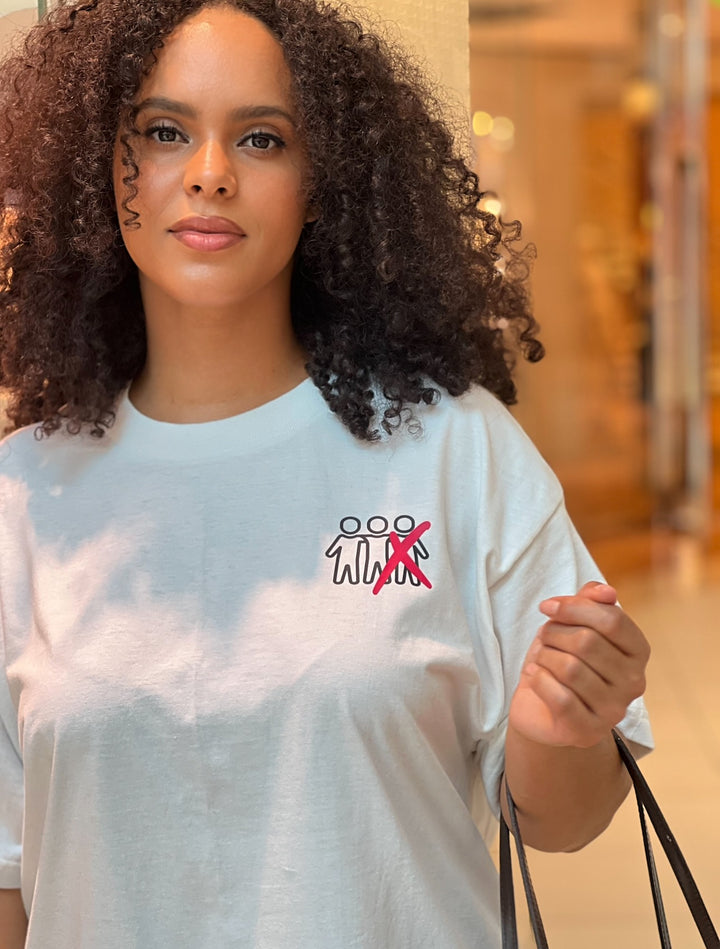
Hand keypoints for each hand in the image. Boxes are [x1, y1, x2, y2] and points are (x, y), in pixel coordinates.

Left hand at [508, 581, 649, 748]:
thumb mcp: (574, 623)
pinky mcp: (587, 731)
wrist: (543, 709)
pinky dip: (538, 680)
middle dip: (554, 633)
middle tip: (543, 638)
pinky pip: (560, 697)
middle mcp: (634, 683)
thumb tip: (607, 592)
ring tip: (540, 658)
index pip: (612, 619)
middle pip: (587, 642)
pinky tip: (533, 676)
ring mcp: (613, 710)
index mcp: (637, 651)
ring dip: (544, 657)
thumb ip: (591, 601)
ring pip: (570, 668)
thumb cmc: (562, 658)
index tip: (547, 606)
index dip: (574, 607)